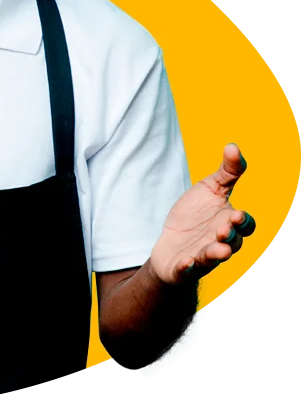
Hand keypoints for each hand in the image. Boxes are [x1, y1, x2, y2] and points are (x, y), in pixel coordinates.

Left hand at [150, 144, 255, 284]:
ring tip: (216, 250)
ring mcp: (203, 257)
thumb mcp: (209, 189)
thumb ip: (226, 172)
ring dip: (215, 254)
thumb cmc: (194, 215)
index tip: (237, 214)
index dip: (244, 222)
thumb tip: (233, 146)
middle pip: (233, 243)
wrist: (170, 243)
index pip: (246, 226)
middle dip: (229, 237)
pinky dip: (188, 267)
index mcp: (229, 224)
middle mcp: (221, 243)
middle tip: (223, 229)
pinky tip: (186, 261)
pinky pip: (187, 271)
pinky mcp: (184, 268)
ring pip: (213, 258)